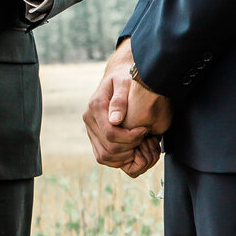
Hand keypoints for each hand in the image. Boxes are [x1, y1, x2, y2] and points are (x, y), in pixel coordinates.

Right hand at [83, 40, 170, 174]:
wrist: (117, 77)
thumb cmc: (125, 78)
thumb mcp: (125, 83)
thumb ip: (120, 100)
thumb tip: (115, 120)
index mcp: (95, 107)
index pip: (111, 134)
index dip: (130, 138)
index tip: (145, 130)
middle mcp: (89, 119)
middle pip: (108, 148)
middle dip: (130, 148)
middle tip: (145, 139)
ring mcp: (90, 129)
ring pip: (104, 156)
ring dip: (124, 157)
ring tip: (139, 146)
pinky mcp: (94, 136)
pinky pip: (103, 156)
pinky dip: (118, 159)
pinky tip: (132, 150)